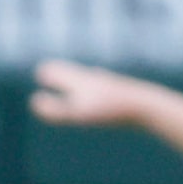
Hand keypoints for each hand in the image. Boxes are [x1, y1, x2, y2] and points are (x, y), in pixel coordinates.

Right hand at [30, 59, 154, 126]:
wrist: (148, 106)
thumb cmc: (111, 110)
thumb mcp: (78, 113)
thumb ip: (55, 109)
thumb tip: (34, 101)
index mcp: (81, 81)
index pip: (59, 73)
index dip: (49, 73)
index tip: (42, 70)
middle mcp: (95, 79)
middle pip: (74, 74)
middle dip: (62, 74)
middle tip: (50, 70)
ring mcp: (111, 86)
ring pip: (94, 79)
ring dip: (84, 80)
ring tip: (85, 77)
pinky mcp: (126, 95)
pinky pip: (109, 90)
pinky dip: (102, 90)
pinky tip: (109, 93)